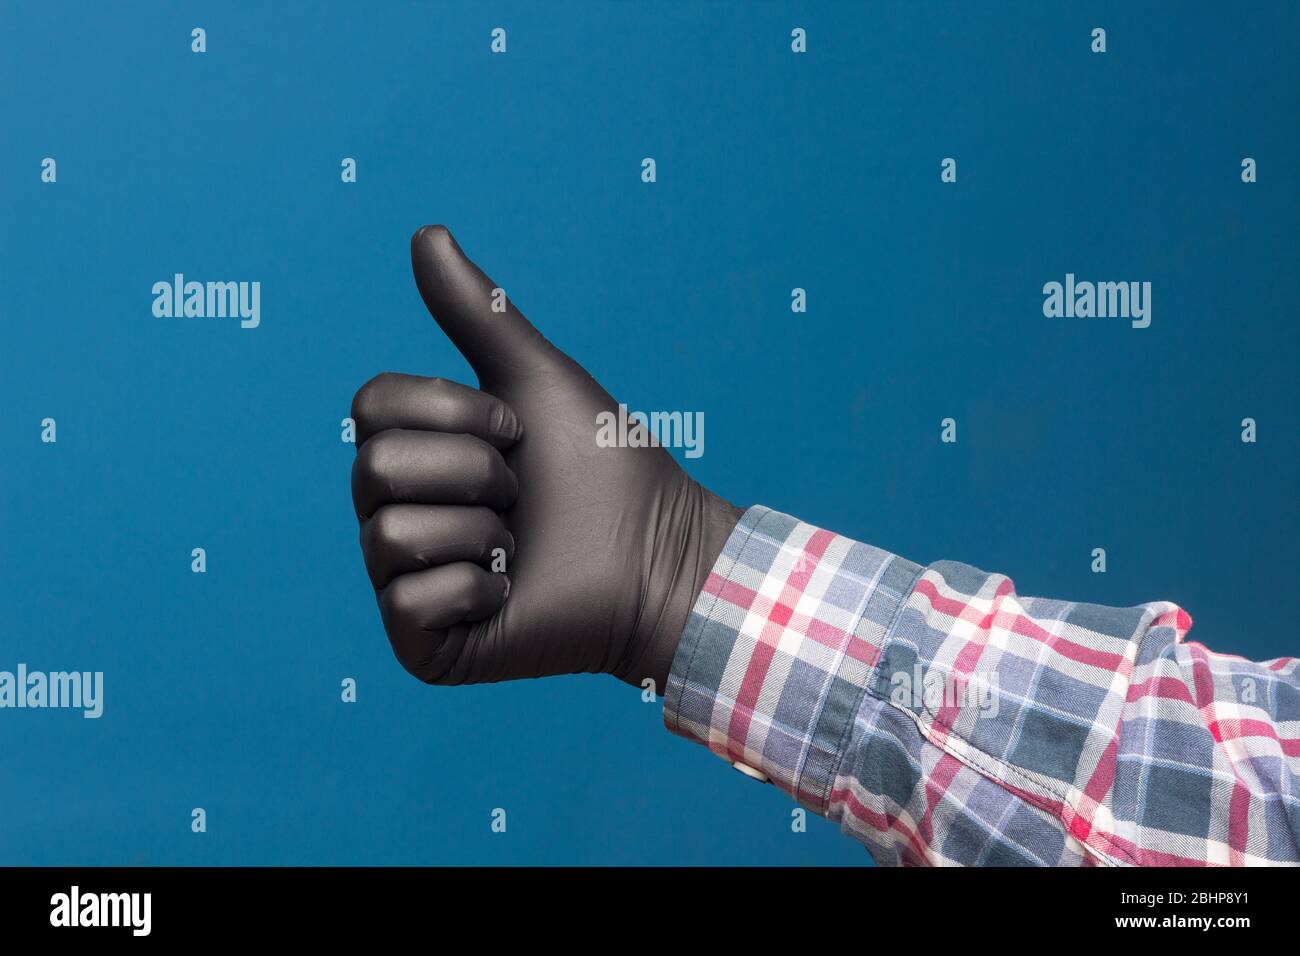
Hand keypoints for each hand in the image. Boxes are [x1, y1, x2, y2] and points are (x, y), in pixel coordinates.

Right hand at [350, 226, 742, 689]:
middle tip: (522, 497)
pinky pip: (408, 603)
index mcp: (411, 453)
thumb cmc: (602, 466)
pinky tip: (508, 595)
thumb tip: (425, 232)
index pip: (371, 406)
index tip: (517, 433)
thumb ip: (476, 311)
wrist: (656, 553)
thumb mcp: (533, 377)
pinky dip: (475, 591)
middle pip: (373, 468)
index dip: (453, 411)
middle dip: (474, 472)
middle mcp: (394, 513)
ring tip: (519, 548)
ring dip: (482, 532)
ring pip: (389, 535)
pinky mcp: (421, 644)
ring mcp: (403, 582)